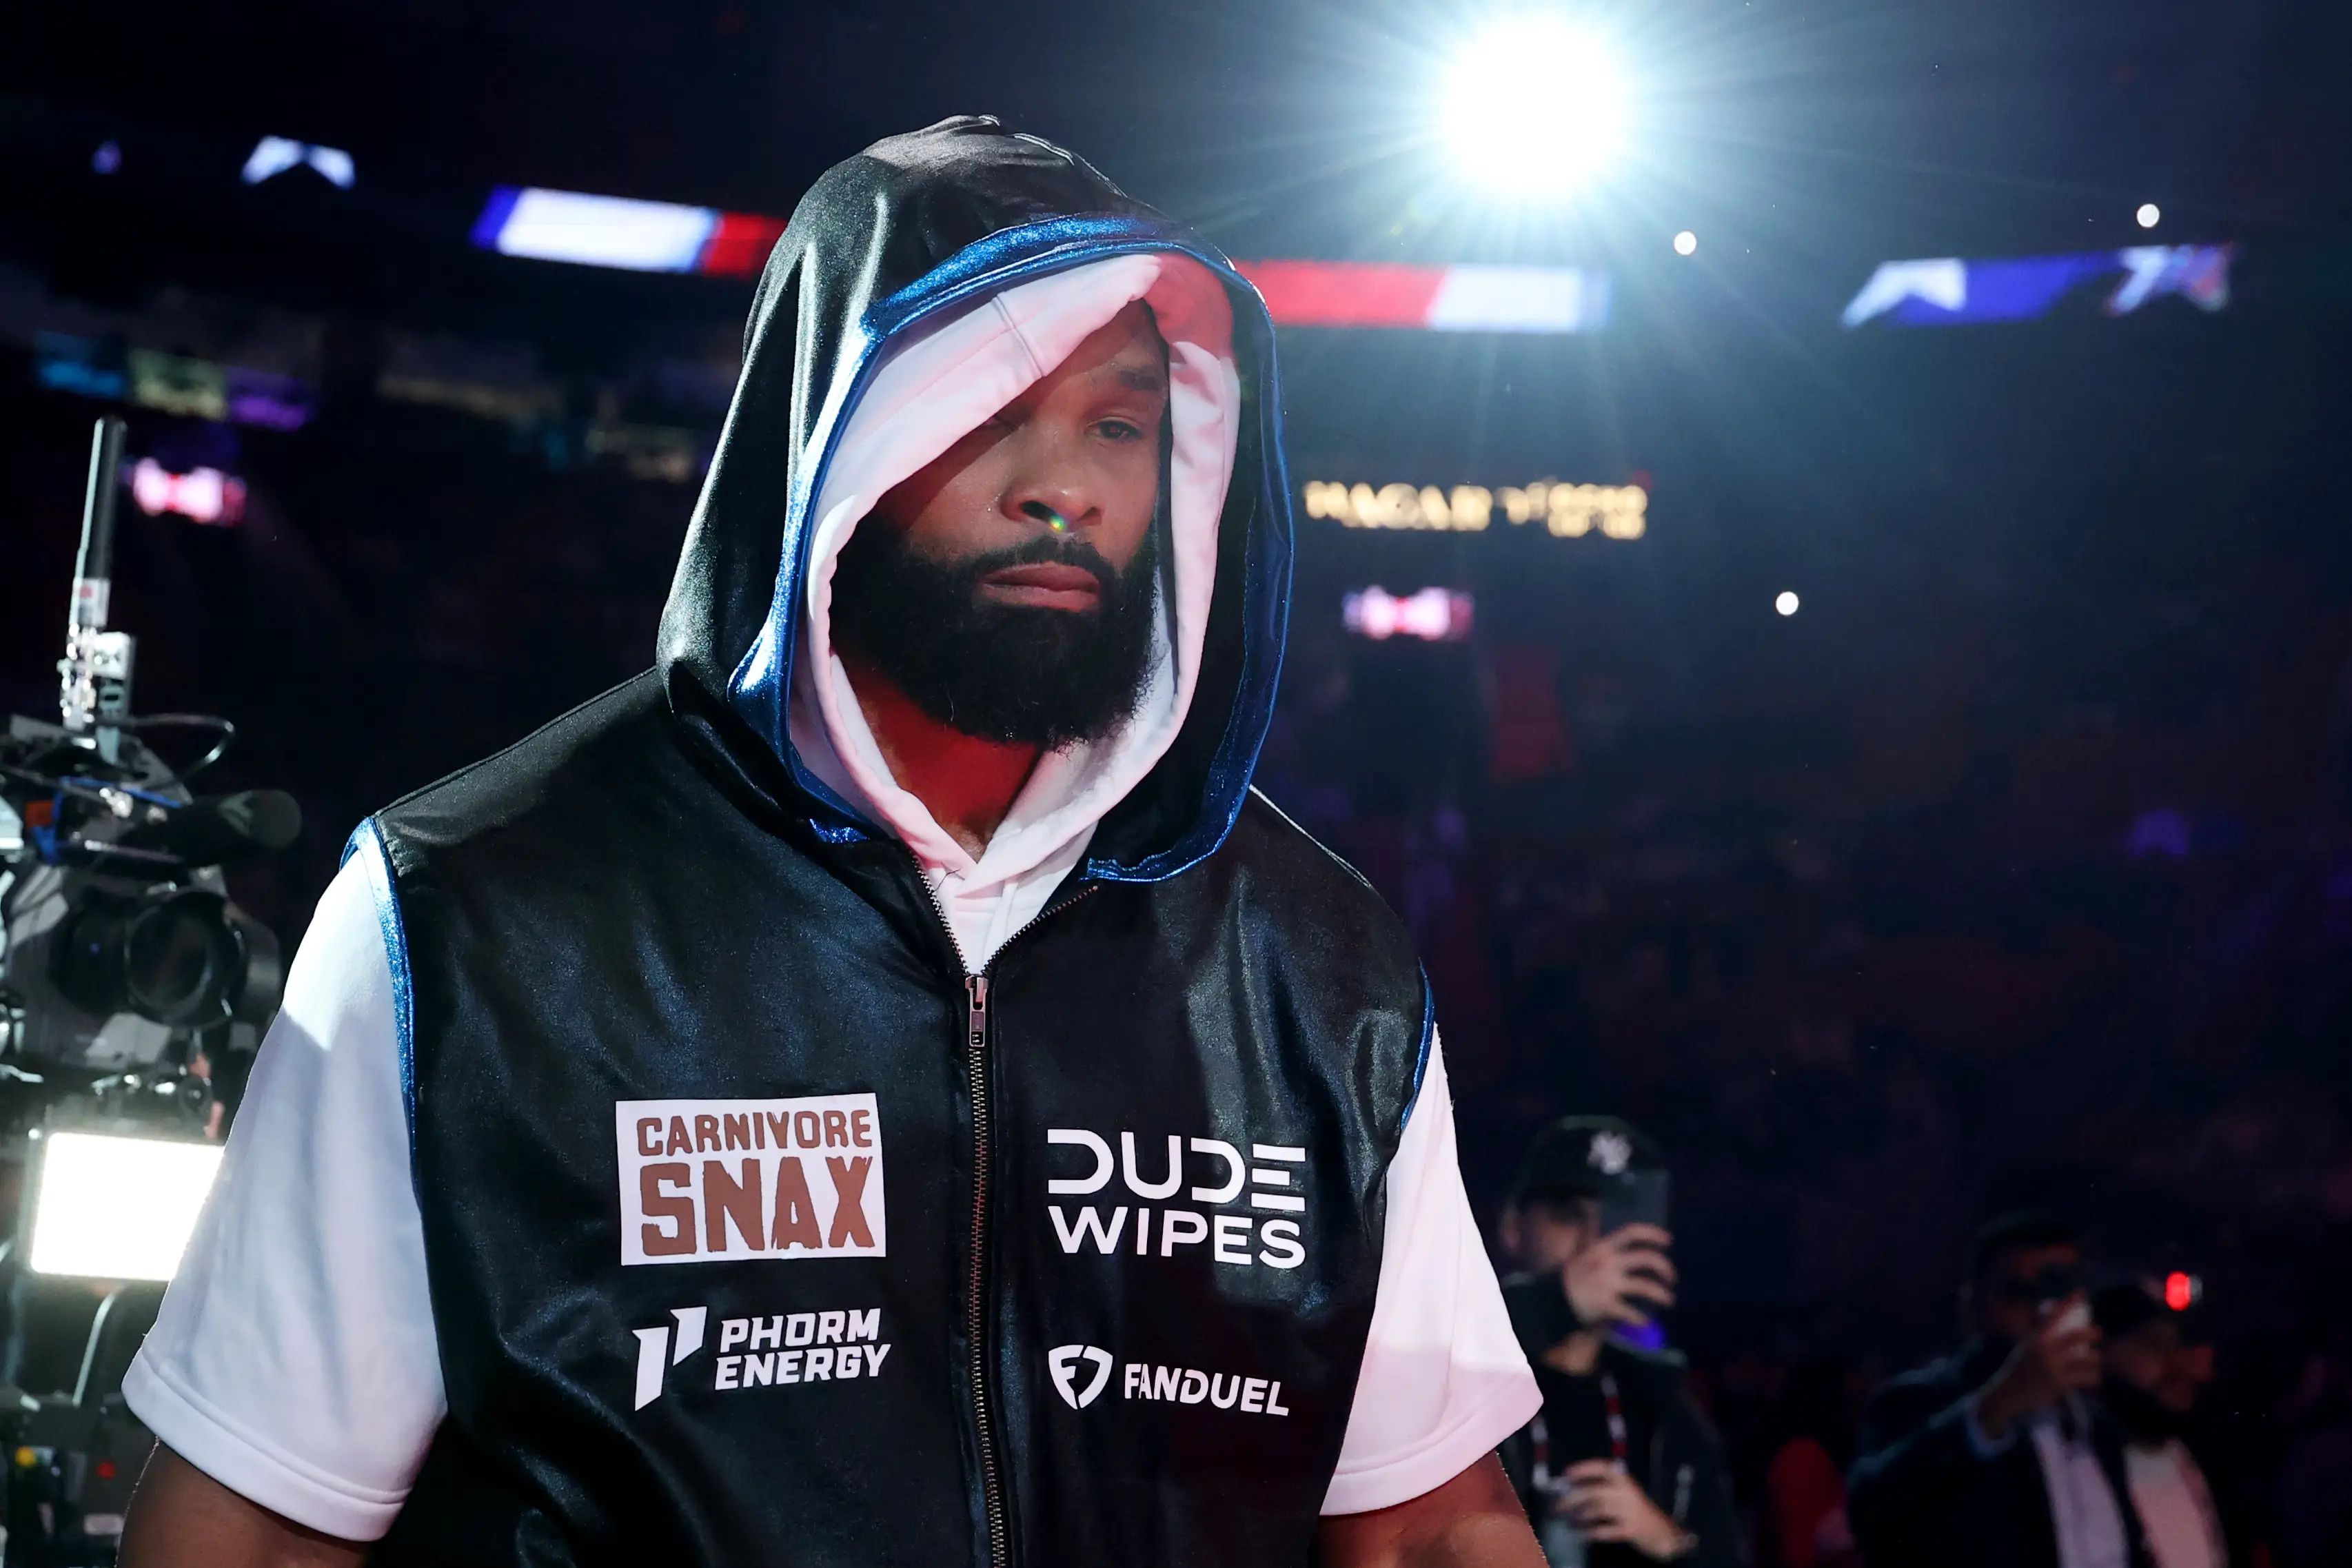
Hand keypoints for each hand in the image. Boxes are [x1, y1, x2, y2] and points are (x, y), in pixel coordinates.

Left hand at [1560, 1462, 1692, 1560]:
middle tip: (1557, 1507)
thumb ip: (1604, 1489)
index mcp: (1625, 1480)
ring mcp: (1630, 1511)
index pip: (1603, 1467)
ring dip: (1579, 1516)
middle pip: (1594, 1491)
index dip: (1584, 1468)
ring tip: (1568, 1522)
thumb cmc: (1638, 1512)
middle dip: (1572, 1499)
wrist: (1665, 1534)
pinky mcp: (1631, 1529)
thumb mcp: (1625, 1494)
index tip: (1566, 1473)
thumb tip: (1572, 1488)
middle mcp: (1627, 1492)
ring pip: (1598, 1510)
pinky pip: (1606, 1530)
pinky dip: (1591, 1532)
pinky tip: (1582, 1535)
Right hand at [1564, 1223, 1676, 1330]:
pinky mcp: (1606, 1305)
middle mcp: (1609, 1262)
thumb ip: (1589, 1232)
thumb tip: (1590, 1206)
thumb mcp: (1580, 1250)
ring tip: (1669, 1301)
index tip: (1668, 1240)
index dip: (1652, 1233)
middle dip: (1664, 1267)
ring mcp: (1608, 1284)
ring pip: (1645, 1287)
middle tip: (1671, 1278)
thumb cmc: (1572, 1275)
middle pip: (1646, 1258)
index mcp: (1603, 1247)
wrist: (1555, 1300)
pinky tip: (1644, 1321)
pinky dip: (1640, 1318)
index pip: (1631, 1232)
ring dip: (1661, 1295)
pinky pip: (1631, 1312)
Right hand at [1976, 1292, 2101, 1439]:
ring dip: (2094, 1359)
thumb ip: (2044, 1336)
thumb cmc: (2022, 1367)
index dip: (2070, 1302)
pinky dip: (2093, 1376)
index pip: (2055, 1315)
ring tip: (2094, 1362)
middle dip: (2091, 1333)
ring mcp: (2052, 1366)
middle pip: (2077, 1335)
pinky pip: (2086, 1377)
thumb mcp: (2028, 1347)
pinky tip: (2092, 1377)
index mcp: (2035, 1337)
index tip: (2082, 1292)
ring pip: (2087, 1358)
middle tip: (2097, 1333)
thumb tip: (2064, 1325)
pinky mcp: (2059, 1384)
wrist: (2009, 1393)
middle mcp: (2043, 1349)